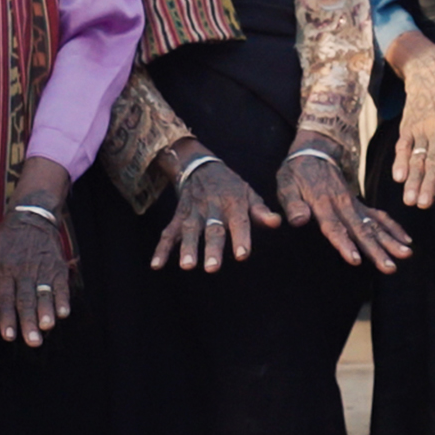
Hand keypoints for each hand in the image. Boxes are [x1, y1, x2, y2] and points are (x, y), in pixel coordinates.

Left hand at [0, 206, 72, 347]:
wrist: (31, 217)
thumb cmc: (6, 242)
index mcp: (4, 271)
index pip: (5, 298)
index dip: (7, 317)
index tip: (8, 336)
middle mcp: (23, 272)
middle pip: (25, 300)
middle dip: (28, 321)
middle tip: (31, 341)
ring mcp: (42, 269)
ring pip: (43, 293)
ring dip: (46, 311)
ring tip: (47, 327)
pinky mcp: (57, 267)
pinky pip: (61, 285)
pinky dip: (63, 299)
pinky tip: (63, 313)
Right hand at [151, 145, 282, 270]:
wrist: (201, 166)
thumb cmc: (230, 187)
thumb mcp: (248, 193)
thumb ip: (261, 211)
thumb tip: (277, 223)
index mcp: (233, 203)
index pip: (239, 222)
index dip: (241, 238)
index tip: (242, 256)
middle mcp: (212, 208)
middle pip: (212, 229)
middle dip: (212, 248)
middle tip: (212, 268)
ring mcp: (193, 212)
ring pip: (190, 231)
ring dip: (187, 249)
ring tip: (187, 266)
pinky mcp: (178, 216)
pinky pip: (168, 232)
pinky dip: (161, 249)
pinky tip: (156, 265)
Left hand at [276, 134, 412, 272]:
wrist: (314, 152)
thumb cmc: (296, 172)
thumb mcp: (286, 185)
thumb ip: (292, 204)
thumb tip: (299, 221)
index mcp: (322, 203)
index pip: (334, 227)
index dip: (344, 244)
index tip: (356, 259)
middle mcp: (342, 204)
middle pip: (361, 230)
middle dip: (376, 250)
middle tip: (390, 267)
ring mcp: (353, 204)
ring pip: (374, 225)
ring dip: (390, 241)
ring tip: (406, 255)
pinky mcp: (359, 204)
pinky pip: (379, 216)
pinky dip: (392, 227)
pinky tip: (405, 241)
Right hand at [391, 40, 434, 207]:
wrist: (429, 68)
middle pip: (434, 159)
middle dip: (429, 184)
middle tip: (424, 205)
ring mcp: (421, 126)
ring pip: (417, 157)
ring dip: (413, 180)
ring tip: (410, 200)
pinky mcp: (407, 125)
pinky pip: (402, 146)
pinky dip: (399, 161)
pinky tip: (397, 177)